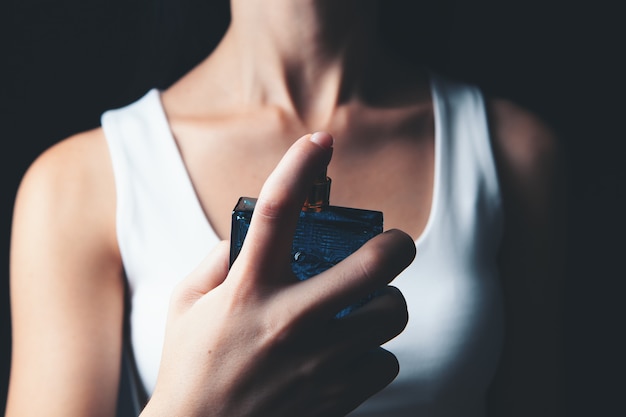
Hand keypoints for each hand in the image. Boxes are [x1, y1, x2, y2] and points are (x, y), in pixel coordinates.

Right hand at [142, 132, 415, 416]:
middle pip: (371, 265)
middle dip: (396, 245)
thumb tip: (251, 230)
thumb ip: (218, 260)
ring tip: (363, 310)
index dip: (300, 166)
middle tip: (393, 246)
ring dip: (385, 304)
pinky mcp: (338, 396)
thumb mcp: (185, 304)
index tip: (320, 142)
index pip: (276, 212)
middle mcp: (288, 321)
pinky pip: (386, 361)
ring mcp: (318, 362)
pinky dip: (374, 354)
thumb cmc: (190, 367)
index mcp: (246, 291)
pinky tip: (349, 356)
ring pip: (391, 314)